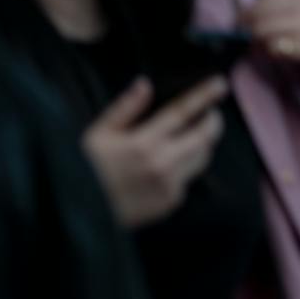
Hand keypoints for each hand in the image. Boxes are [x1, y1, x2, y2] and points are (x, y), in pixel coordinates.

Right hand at [82, 76, 228, 227]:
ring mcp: (169, 186)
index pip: (183, 112)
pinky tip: (173, 163)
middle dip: (213, 121)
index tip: (220, 83)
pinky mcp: (169, 203)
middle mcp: (162, 164)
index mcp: (143, 143)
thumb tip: (145, 84)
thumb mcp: (97, 134)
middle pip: (204, 137)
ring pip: (202, 158)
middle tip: (212, 113)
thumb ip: (125, 108)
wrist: (78, 214)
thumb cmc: (84, 170)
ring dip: (204, 144)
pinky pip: (188, 180)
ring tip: (195, 135)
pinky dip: (186, 168)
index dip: (204, 96)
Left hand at [244, 0, 299, 79]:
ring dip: (255, 41)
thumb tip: (245, 12)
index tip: (241, 24)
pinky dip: (268, 51)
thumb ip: (285, 5)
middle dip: (246, 27)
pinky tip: (275, 54)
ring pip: (263, 30)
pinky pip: (275, 48)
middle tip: (245, 39)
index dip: (248, 11)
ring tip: (259, 48)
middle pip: (259, 13)